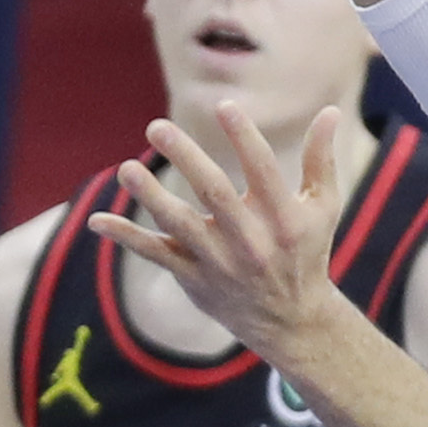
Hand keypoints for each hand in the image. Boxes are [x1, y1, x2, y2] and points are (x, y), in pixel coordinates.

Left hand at [91, 102, 344, 364]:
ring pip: (179, 225)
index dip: (244, 138)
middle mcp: (250, 241)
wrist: (290, 320)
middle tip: (157, 125)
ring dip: (150, 196)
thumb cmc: (306, 251)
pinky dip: (125, 237)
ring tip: (126, 167)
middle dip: (185, 157)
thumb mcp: (323, 208)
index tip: (223, 106)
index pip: (263, 171)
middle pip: (214, 193)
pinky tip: (97, 219)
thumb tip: (331, 111)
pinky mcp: (193, 277)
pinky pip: (155, 254)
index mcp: (284, 220)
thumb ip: (320, 160)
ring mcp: (218, 262)